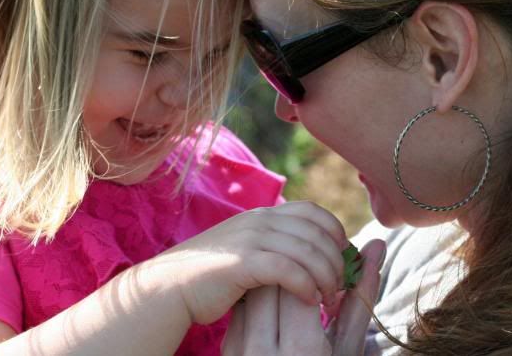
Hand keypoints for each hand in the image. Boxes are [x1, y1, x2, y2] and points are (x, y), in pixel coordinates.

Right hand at [145, 201, 349, 324]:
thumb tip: (306, 253)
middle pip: (317, 232)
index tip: (342, 258)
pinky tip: (310, 300)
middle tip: (341, 286)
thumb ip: (272, 244)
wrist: (168, 286)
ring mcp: (251, 239)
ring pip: (308, 251)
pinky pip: (288, 270)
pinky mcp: (243, 262)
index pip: (313, 211)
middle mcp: (259, 221)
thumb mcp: (245, 248)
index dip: (335, 231)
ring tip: (330, 298)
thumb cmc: (209, 276)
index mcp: (263, 215)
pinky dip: (306, 285)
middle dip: (337, 260)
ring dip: (326, 276)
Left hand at [221, 237, 386, 355]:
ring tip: (294, 290)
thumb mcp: (349, 347)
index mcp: (301, 352)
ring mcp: (239, 351)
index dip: (314, 270)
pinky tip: (276, 307)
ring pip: (252, 291)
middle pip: (271, 284)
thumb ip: (360, 298)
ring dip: (274, 282)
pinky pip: (240, 307)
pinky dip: (258, 298)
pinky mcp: (227, 349)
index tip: (326, 274)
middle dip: (292, 272)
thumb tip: (376, 245)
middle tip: (310, 274)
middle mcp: (263, 352)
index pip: (298, 285)